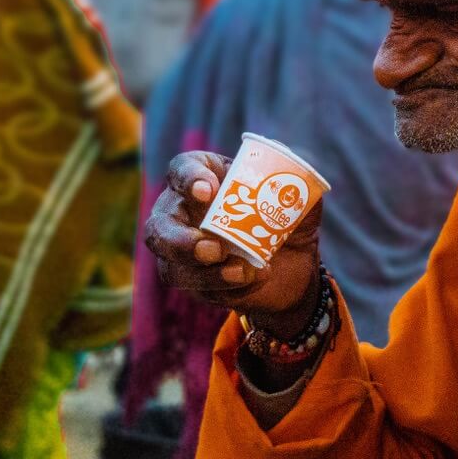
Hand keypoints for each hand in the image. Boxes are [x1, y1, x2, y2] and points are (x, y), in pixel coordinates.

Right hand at [144, 151, 322, 338]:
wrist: (297, 263)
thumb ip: (297, 179)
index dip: (188, 178)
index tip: (208, 190)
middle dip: (179, 239)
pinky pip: (197, 290)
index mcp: (206, 177)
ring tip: (241, 271)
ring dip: (203, 272)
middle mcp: (183, 213)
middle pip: (158, 224)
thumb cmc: (289, 217)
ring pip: (171, 266)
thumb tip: (297, 168)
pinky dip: (224, 287)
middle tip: (212, 247)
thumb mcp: (299, 195)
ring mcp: (183, 252)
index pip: (181, 169)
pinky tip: (250, 279)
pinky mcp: (195, 284)